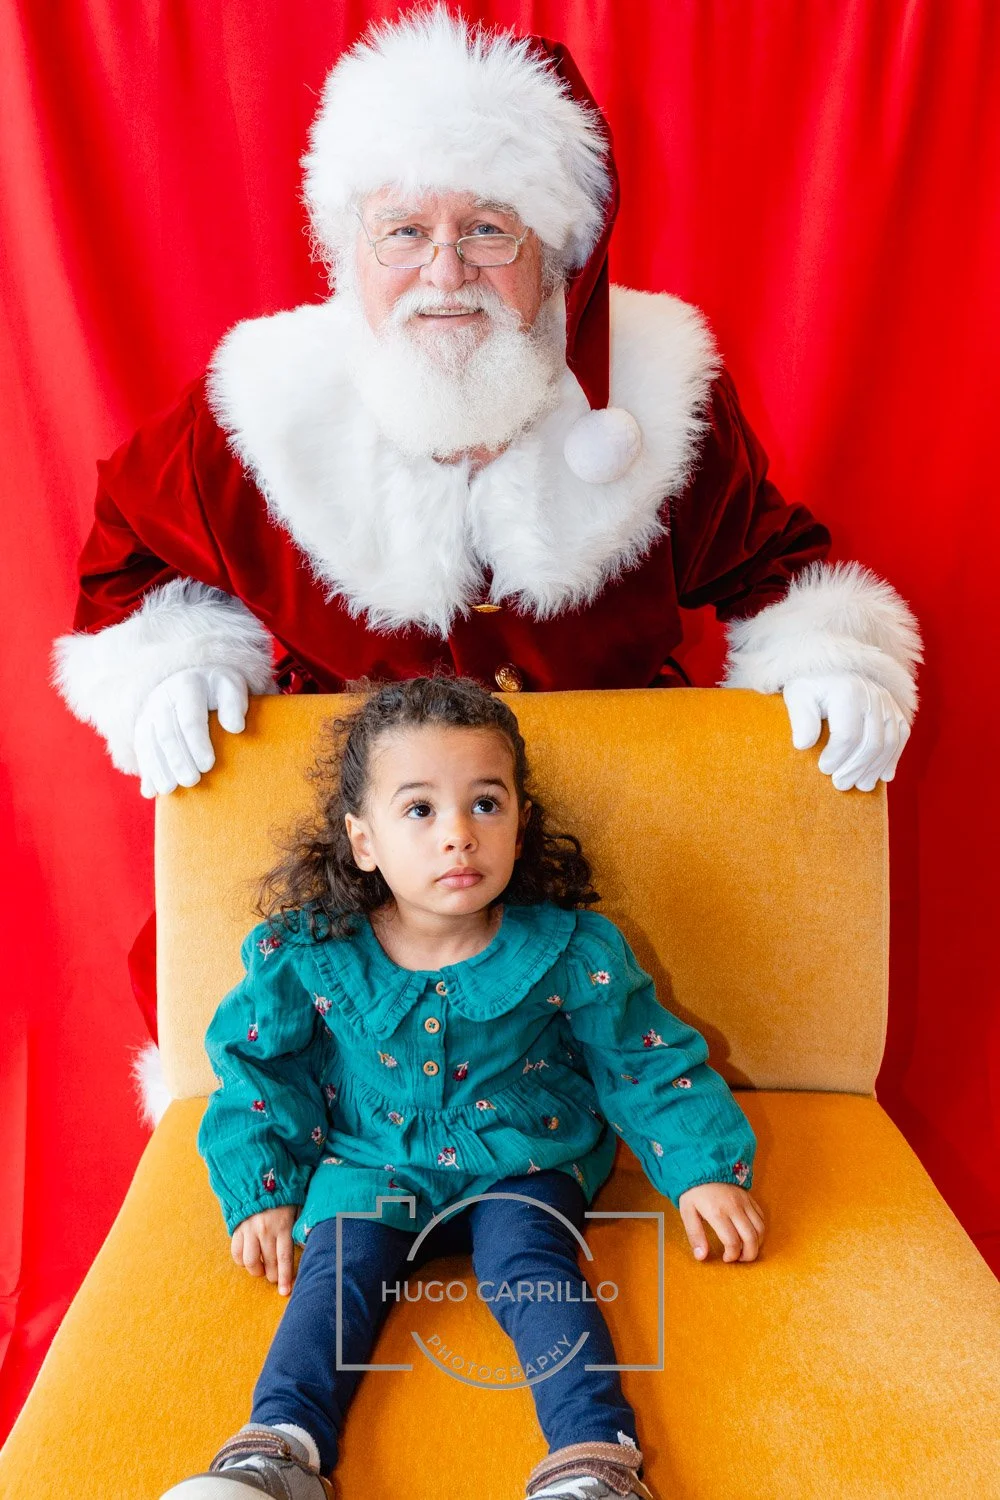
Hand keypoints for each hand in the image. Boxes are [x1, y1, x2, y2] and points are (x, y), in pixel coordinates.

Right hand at [135, 666, 248, 797]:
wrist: (194, 682)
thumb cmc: (220, 691)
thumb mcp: (232, 688)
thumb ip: (235, 704)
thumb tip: (235, 727)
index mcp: (187, 686)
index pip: (190, 719)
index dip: (197, 743)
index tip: (208, 765)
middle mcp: (163, 698)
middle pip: (167, 734)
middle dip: (178, 760)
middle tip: (192, 781)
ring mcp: (149, 714)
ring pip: (149, 744)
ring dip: (158, 769)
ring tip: (170, 789)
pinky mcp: (142, 728)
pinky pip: (141, 752)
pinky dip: (146, 773)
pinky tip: (151, 792)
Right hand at [231, 1204, 299, 1294]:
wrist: (258, 1179)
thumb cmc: (283, 1196)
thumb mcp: (297, 1207)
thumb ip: (300, 1226)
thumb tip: (305, 1246)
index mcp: (283, 1225)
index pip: (284, 1257)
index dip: (286, 1276)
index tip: (286, 1292)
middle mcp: (265, 1230)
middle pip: (268, 1262)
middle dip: (273, 1276)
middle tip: (276, 1279)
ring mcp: (249, 1230)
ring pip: (250, 1261)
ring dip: (256, 1271)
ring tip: (261, 1270)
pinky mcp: (237, 1229)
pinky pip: (236, 1252)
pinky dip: (242, 1261)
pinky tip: (249, 1260)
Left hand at [678, 1183, 764, 1262]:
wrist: (703, 1165)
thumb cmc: (694, 1192)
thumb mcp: (687, 1213)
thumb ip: (695, 1235)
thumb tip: (701, 1257)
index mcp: (717, 1213)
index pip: (732, 1242)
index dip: (732, 1255)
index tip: (726, 1258)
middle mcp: (734, 1208)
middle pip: (751, 1238)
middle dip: (748, 1255)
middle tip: (740, 1259)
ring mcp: (744, 1202)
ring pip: (760, 1229)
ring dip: (757, 1244)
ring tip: (746, 1249)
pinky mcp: (750, 1198)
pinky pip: (761, 1217)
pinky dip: (760, 1230)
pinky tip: (750, 1234)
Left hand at [782, 672, 910, 791]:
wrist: (830, 665)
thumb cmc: (811, 685)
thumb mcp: (798, 697)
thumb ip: (800, 719)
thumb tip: (803, 745)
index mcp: (847, 692)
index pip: (847, 735)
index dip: (836, 757)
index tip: (823, 769)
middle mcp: (873, 695)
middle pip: (871, 742)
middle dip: (856, 768)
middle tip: (841, 785)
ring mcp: (887, 702)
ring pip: (889, 742)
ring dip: (876, 768)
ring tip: (862, 786)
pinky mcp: (895, 708)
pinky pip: (901, 735)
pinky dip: (894, 757)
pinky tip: (884, 776)